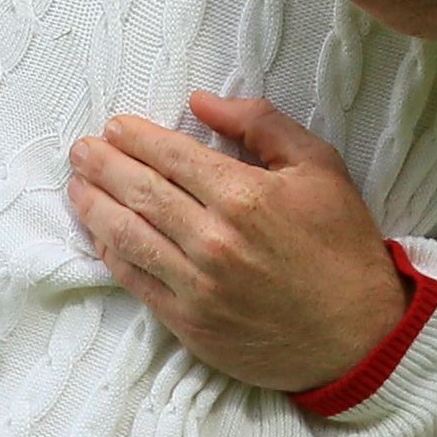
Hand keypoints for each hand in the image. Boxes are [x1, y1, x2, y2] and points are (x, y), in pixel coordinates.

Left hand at [67, 93, 408, 391]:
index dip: (136, 138)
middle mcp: (214, 240)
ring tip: (77, 185)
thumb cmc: (342, 245)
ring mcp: (197, 286)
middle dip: (103, 164)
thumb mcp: (319, 166)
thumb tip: (201, 101)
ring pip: (126, 236)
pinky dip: (111, 253)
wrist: (359, 334)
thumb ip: (261, 124)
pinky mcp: (189, 323)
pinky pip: (135, 281)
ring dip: (94, 206)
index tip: (115, 127)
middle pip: (139, 192)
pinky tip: (99, 234)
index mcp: (245, 195)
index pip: (171, 156)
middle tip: (81, 149)